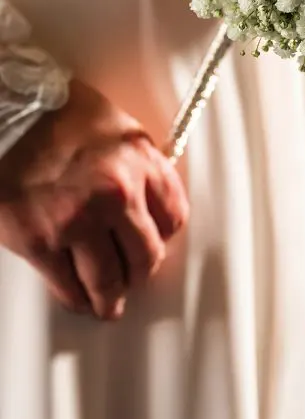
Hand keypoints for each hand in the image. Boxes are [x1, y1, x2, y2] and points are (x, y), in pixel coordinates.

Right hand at [0, 79, 188, 319]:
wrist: (8, 116)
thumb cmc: (57, 114)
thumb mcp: (117, 128)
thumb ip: (138, 164)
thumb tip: (147, 199)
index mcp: (140, 161)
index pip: (173, 217)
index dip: (162, 235)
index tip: (155, 241)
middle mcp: (116, 193)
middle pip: (146, 255)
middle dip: (140, 272)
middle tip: (133, 278)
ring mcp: (78, 221)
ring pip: (109, 280)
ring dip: (110, 298)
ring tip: (107, 303)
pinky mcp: (40, 242)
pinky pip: (68, 286)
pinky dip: (76, 298)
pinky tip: (78, 297)